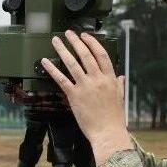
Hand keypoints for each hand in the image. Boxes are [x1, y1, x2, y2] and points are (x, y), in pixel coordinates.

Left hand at [40, 30, 132, 163]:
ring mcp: (85, 87)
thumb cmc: (114, 118)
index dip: (92, 43)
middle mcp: (97, 80)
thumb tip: (120, 77)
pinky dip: (52, 69)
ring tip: (56, 41)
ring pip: (72, 63)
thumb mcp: (120, 98)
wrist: (107, 133)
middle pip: (85, 55)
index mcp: (109, 79)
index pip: (101, 55)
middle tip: (68, 33)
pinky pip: (61, 79)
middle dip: (76, 42)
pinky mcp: (74, 96)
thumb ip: (119, 85)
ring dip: (63, 50)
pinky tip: (45, 62)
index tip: (85, 36)